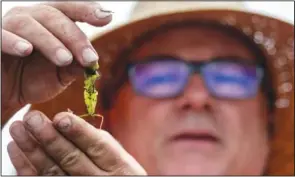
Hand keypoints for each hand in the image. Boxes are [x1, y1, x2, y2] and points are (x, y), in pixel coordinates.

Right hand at [1, 2, 111, 111]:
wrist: (6, 94)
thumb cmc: (33, 80)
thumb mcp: (60, 76)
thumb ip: (75, 67)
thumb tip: (94, 64)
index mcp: (49, 23)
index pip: (69, 10)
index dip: (87, 10)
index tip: (107, 17)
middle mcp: (30, 18)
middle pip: (54, 16)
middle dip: (74, 37)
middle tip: (89, 58)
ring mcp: (9, 26)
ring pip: (30, 24)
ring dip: (50, 41)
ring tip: (65, 59)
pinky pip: (0, 35)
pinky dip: (13, 41)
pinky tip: (25, 50)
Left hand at [8, 110, 146, 174]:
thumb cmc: (117, 172)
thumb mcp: (118, 156)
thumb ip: (99, 141)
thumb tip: (69, 121)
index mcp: (116, 164)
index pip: (97, 146)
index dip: (79, 132)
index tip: (60, 117)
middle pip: (71, 158)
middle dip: (50, 138)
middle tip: (32, 119)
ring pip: (53, 171)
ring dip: (32, 150)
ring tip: (18, 130)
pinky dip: (26, 168)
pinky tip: (15, 151)